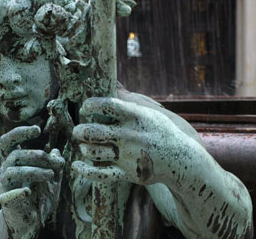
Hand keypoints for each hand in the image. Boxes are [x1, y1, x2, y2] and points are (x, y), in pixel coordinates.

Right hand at [0, 126, 64, 238]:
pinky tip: (29, 191)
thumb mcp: (52, 180)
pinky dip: (19, 192)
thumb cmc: (40, 198)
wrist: (31, 223)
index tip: (37, 130)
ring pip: (13, 171)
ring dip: (34, 171)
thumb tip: (57, 151)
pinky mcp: (7, 202)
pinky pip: (9, 194)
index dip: (20, 132)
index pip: (9, 141)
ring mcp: (6, 186)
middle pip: (15, 154)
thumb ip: (55, 165)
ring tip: (50, 175)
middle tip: (55, 162)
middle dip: (36, 155)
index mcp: (16, 162)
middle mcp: (8, 170)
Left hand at [72, 97, 196, 185]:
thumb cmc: (160, 130)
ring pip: (93, 152)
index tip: (85, 108)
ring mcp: (128, 156)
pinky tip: (76, 164)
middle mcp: (130, 135)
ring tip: (83, 145)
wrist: (182, 160)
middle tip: (79, 130)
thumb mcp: (149, 111)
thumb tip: (111, 82)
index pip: (106, 105)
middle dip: (80, 130)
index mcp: (135, 116)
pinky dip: (85, 170)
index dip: (90, 105)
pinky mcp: (128, 173)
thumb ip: (127, 99)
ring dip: (83, 148)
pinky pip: (101, 175)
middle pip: (93, 131)